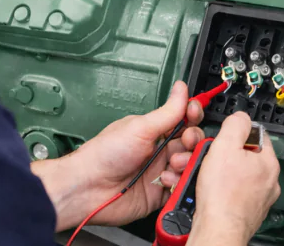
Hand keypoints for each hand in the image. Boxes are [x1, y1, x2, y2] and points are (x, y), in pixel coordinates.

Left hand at [32, 81, 204, 230]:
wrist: (89, 187)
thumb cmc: (105, 153)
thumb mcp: (140, 128)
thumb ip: (167, 112)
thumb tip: (181, 88)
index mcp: (154, 131)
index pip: (183, 120)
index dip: (193, 116)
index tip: (194, 113)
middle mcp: (159, 150)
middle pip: (191, 143)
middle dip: (192, 142)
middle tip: (184, 143)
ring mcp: (160, 172)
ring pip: (189, 166)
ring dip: (185, 164)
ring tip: (172, 165)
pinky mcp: (160, 194)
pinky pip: (181, 189)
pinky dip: (178, 184)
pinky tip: (165, 181)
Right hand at [188, 112, 280, 245]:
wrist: (216, 229)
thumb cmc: (222, 194)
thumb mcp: (225, 146)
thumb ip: (235, 125)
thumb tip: (241, 116)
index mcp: (268, 163)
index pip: (257, 135)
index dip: (236, 132)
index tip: (222, 136)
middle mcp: (267, 182)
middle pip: (241, 156)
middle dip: (219, 154)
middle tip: (206, 157)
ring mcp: (256, 199)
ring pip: (233, 175)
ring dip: (213, 171)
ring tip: (199, 175)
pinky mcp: (243, 211)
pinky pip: (228, 192)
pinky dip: (215, 189)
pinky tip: (204, 190)